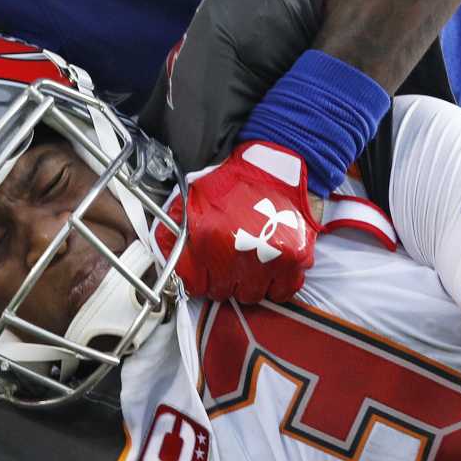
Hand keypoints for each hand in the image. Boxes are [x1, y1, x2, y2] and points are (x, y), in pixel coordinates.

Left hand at [162, 141, 316, 301]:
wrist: (275, 164)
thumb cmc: (233, 182)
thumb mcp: (192, 202)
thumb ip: (174, 233)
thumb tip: (165, 260)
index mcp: (208, 239)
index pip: (196, 285)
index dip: (200, 279)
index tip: (206, 273)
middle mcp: (236, 254)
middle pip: (224, 293)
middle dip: (225, 280)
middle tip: (231, 262)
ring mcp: (267, 259)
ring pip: (252, 296)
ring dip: (251, 284)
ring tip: (253, 263)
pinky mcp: (294, 258)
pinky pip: (283, 291)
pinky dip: (279, 284)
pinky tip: (274, 268)